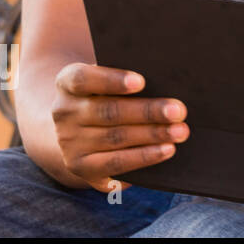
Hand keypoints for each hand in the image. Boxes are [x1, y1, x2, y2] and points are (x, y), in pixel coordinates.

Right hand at [51, 63, 188, 192]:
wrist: (78, 128)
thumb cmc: (106, 94)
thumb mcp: (106, 79)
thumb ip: (127, 76)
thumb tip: (166, 76)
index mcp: (67, 83)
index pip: (83, 78)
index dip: (111, 80)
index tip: (141, 82)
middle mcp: (63, 112)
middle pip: (108, 111)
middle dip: (148, 112)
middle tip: (179, 111)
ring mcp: (69, 142)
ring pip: (115, 138)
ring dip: (152, 135)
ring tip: (180, 131)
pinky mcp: (80, 167)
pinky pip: (115, 163)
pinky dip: (143, 157)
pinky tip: (166, 150)